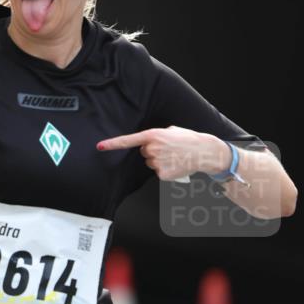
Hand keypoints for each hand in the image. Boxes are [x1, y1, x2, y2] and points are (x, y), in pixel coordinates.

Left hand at [96, 126, 229, 179]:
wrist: (203, 151)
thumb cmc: (188, 139)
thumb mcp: (171, 130)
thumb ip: (156, 135)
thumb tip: (149, 143)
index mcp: (153, 135)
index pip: (128, 140)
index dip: (113, 144)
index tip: (99, 146)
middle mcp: (153, 148)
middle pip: (143, 153)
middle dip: (153, 151)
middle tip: (168, 149)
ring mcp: (157, 162)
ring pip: (150, 163)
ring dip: (159, 160)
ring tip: (174, 156)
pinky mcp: (162, 173)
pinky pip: (158, 172)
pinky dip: (165, 169)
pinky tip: (175, 164)